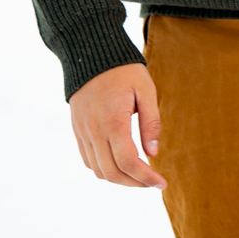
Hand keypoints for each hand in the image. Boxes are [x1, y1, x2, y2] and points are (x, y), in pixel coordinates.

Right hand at [69, 63, 165, 188]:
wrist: (91, 54)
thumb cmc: (124, 71)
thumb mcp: (146, 90)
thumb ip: (151, 122)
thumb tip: (154, 153)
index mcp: (113, 122)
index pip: (129, 162)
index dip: (146, 178)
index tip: (161, 182)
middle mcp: (94, 131)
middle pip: (112, 173)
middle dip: (134, 183)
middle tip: (153, 182)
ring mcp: (82, 132)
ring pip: (98, 170)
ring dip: (119, 179)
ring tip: (138, 175)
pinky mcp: (77, 131)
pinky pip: (88, 160)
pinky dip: (104, 169)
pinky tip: (120, 164)